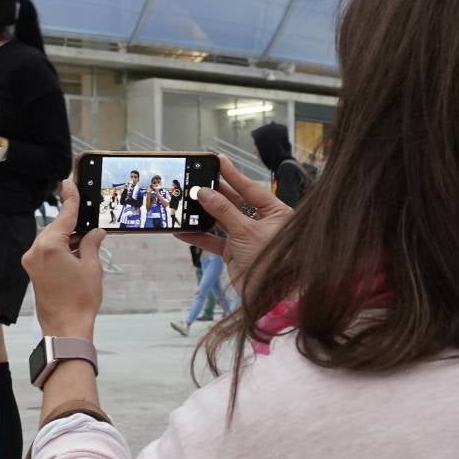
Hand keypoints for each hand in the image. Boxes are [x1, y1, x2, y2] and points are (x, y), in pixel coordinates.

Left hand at [22, 180, 106, 338]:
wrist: (65, 328)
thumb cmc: (80, 300)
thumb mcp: (92, 268)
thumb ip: (91, 244)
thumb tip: (95, 233)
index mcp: (50, 246)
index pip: (64, 216)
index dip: (70, 199)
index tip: (69, 184)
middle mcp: (36, 251)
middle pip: (56, 228)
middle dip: (72, 224)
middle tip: (90, 222)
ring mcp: (32, 261)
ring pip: (51, 239)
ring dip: (67, 238)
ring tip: (87, 242)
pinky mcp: (33, 271)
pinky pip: (47, 251)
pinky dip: (61, 248)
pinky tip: (76, 252)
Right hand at [176, 154, 292, 286]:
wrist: (269, 297)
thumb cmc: (270, 261)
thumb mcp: (246, 231)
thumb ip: (223, 211)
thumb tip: (204, 193)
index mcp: (275, 213)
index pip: (251, 188)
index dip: (233, 174)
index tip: (218, 160)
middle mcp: (262, 222)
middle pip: (235, 202)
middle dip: (215, 193)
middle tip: (197, 179)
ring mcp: (246, 237)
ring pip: (222, 220)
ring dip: (204, 214)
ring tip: (186, 202)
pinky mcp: (234, 252)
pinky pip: (214, 240)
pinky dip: (199, 236)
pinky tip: (183, 230)